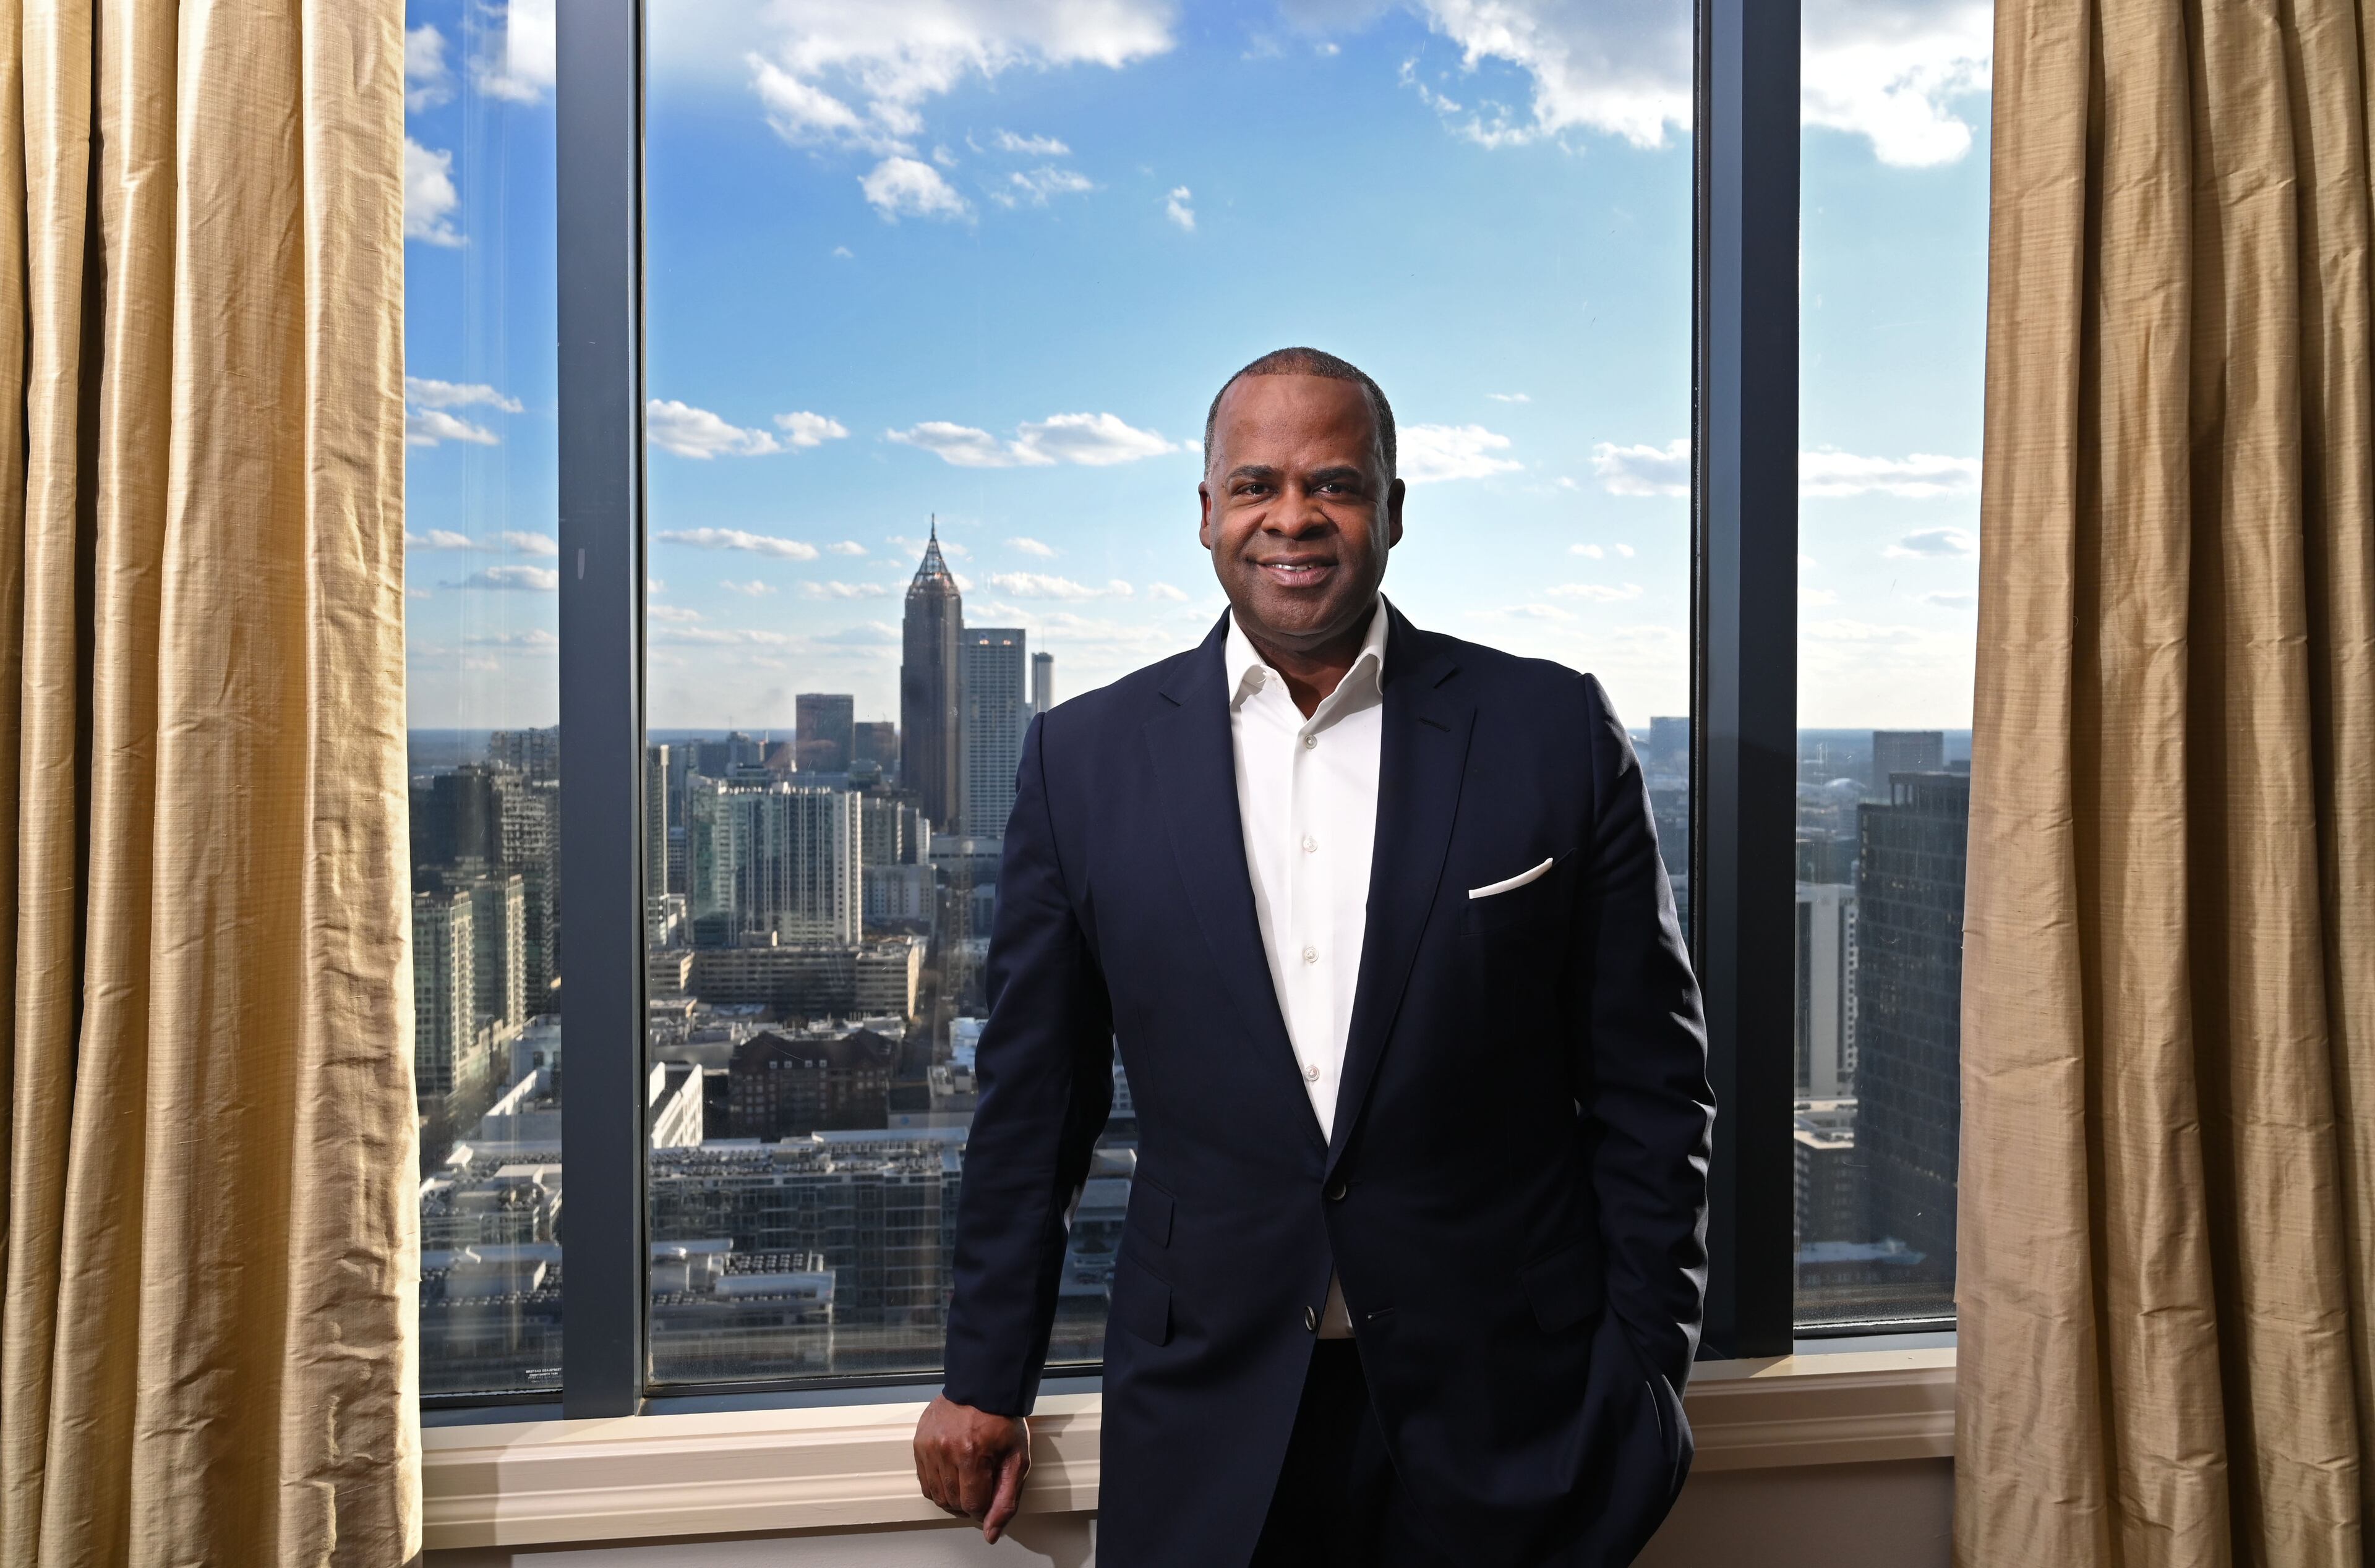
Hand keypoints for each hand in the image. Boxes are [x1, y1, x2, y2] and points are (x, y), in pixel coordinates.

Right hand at [914, 1393, 1031, 1543]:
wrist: (982, 1386)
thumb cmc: (1002, 1421)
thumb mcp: (1017, 1460)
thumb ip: (1006, 1500)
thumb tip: (991, 1533)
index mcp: (972, 1454)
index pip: (973, 1506)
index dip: (986, 1506)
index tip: (992, 1492)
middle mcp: (945, 1451)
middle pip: (953, 1503)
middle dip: (969, 1501)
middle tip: (981, 1485)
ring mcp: (928, 1446)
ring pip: (936, 1495)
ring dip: (953, 1495)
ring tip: (967, 1479)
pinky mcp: (919, 1442)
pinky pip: (924, 1480)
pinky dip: (938, 1484)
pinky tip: (952, 1472)